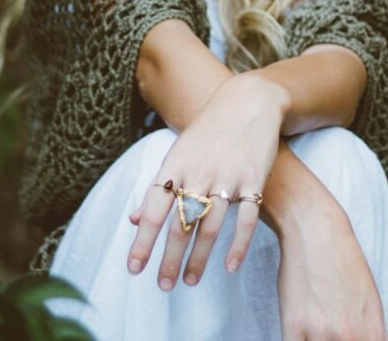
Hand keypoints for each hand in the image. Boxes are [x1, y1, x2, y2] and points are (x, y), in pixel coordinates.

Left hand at [126, 74, 289, 290]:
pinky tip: (230, 266)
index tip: (134, 269)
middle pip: (179, 225)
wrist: (247, 102)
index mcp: (174, 167)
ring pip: (210, 227)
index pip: (153, 212)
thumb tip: (133, 220)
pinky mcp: (253, 179)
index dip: (142, 242)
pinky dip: (238, 245)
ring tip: (190, 281)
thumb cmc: (207, 133)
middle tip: (162, 286)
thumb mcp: (176, 155)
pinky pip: (246, 219)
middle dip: (169, 259)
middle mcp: (198, 174)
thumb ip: (157, 189)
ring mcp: (226, 177)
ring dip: (199, 258)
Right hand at [271, 150, 387, 340]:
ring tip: (319, 331)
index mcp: (374, 332)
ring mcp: (322, 332)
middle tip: (329, 335)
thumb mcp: (368, 300)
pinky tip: (300, 334)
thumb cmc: (342, 262)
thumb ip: (369, 334)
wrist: (315, 229)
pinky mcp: (294, 325)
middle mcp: (351, 336)